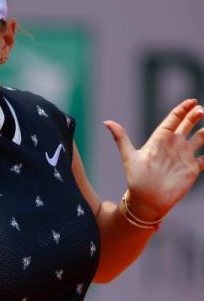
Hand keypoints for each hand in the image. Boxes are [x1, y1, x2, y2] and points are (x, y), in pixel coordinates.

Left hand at [104, 99, 203, 220]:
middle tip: (201, 110)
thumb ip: (120, 138)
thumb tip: (106, 121)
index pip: (173, 119)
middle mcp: (173, 145)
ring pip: (200, 138)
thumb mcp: (129, 156)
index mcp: (160, 139)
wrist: (146, 200)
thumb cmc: (136, 178)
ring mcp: (184, 156)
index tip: (192, 101)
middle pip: (188, 125)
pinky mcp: (192, 168)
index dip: (182, 109)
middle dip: (196, 115)